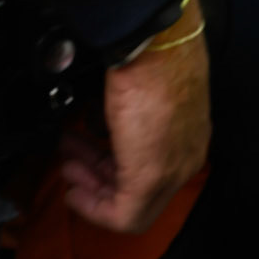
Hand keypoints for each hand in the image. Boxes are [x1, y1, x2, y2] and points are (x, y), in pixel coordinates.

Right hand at [59, 0, 209, 232]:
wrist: (155, 45)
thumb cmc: (150, 55)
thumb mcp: (141, 90)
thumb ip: (130, 114)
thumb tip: (104, 118)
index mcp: (189, 135)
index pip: (155, 171)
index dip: (117, 170)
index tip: (90, 162)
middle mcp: (185, 157)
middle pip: (141, 191)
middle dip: (99, 179)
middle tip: (72, 164)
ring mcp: (171, 170)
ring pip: (132, 204)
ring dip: (94, 188)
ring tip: (69, 167)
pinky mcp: (150, 177)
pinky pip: (124, 213)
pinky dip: (96, 209)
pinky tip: (75, 193)